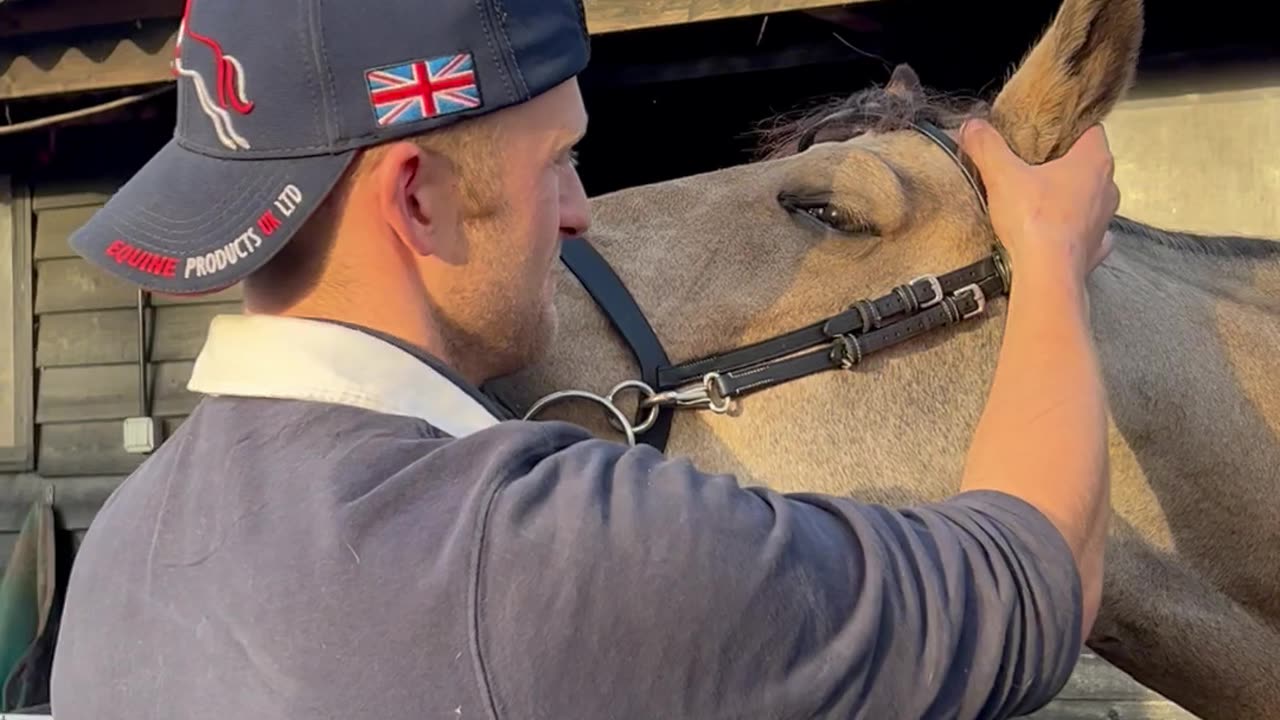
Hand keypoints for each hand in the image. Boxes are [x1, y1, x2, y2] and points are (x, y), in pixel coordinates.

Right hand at [959, 119, 1119, 285]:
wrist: (1046, 274)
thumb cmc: (1034, 221)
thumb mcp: (1001, 174)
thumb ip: (986, 145)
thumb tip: (972, 127)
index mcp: (1092, 161)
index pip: (1090, 130)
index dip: (1068, 129)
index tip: (1046, 134)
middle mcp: (1107, 188)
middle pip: (1089, 165)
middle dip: (1065, 165)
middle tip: (1034, 167)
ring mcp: (1104, 220)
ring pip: (1091, 199)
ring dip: (1071, 198)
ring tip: (1040, 202)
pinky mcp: (1096, 248)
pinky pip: (1089, 233)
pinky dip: (1075, 231)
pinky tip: (1056, 233)